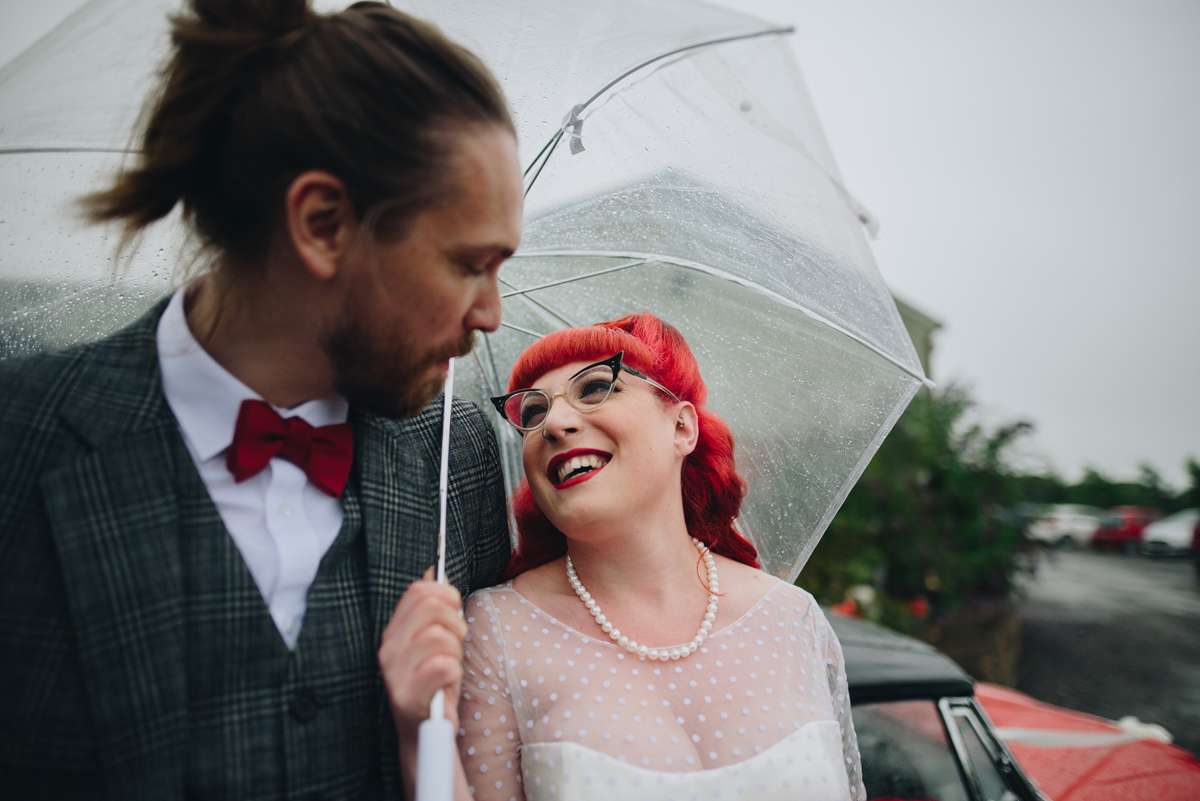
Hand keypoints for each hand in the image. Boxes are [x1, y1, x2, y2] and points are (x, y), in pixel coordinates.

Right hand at [378, 567, 467, 738]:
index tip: (456, 610)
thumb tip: (433, 570)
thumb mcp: (435, 640)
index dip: (446, 593)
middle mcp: (388, 649)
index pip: (418, 591)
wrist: (427, 732)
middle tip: (456, 642)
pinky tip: (447, 684)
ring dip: (455, 652)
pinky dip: (454, 673)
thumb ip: (433, 607)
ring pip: (439, 636)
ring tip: (450, 666)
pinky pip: (444, 666)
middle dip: (455, 622)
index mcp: (394, 631)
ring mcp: (394, 672)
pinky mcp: (405, 696)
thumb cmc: (435, 684)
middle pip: (431, 607)